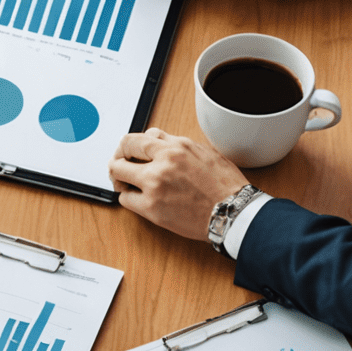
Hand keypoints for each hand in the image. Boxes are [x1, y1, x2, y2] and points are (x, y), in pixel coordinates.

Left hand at [109, 128, 248, 238]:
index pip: (136, 138)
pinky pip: (126, 199)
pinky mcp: (152, 208)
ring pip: (118, 175)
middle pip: (122, 153)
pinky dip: (129, 198)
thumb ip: (175, 143)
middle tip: (121, 167)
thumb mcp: (203, 151)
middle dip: (119, 159)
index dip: (127, 146)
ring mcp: (155, 185)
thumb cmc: (224, 185)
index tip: (127, 152)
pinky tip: (138, 199)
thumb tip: (153, 138)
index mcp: (175, 147)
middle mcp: (162, 162)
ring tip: (127, 184)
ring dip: (120, 179)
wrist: (233, 213)